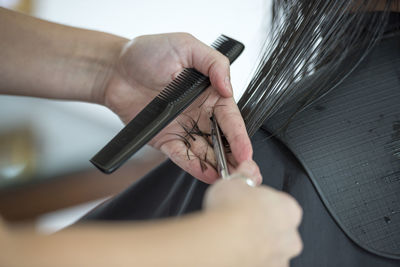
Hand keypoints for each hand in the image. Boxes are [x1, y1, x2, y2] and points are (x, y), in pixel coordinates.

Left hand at [102, 33, 255, 182]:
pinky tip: (207, 176)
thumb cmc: (148, 52)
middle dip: (235, 158)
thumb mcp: (186, 46)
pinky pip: (182, 156)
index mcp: (210, 93)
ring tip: (229, 181)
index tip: (246, 154)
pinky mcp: (165, 140)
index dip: (239, 137)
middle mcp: (200, 114)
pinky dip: (194, 166)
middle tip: (245, 175)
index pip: (230, 119)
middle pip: (222, 140)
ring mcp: (183, 128)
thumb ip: (214, 63)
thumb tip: (228, 87)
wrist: (114, 69)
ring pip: (205, 151)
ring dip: (218, 167)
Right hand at [204, 161, 302, 266]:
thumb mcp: (235, 181)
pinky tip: (234, 252)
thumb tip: (248, 167)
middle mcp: (290, 237)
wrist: (221, 241)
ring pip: (271, 251)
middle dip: (263, 227)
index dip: (262, 203)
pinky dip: (249, 260)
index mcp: (289, 210)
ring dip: (257, 245)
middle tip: (240, 220)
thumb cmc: (231, 212)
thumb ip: (245, 175)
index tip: (249, 201)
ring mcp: (278, 259)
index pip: (281, 205)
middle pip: (279, 230)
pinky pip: (259, 264)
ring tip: (234, 238)